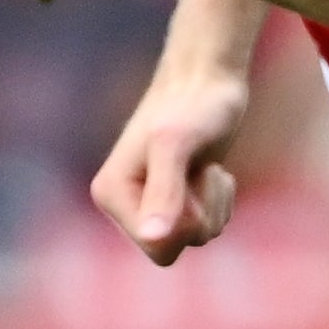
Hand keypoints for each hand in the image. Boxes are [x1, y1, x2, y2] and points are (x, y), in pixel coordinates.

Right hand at [90, 61, 253, 266]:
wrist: (209, 79)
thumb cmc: (193, 106)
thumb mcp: (176, 145)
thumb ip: (165, 191)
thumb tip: (153, 238)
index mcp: (110, 194)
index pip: (156, 247)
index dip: (185, 223)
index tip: (188, 178)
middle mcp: (124, 203)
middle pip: (174, 249)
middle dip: (200, 216)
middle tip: (201, 173)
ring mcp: (151, 202)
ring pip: (195, 238)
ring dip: (213, 204)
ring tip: (206, 167)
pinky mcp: (176, 198)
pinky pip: (206, 225)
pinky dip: (219, 200)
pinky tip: (210, 169)